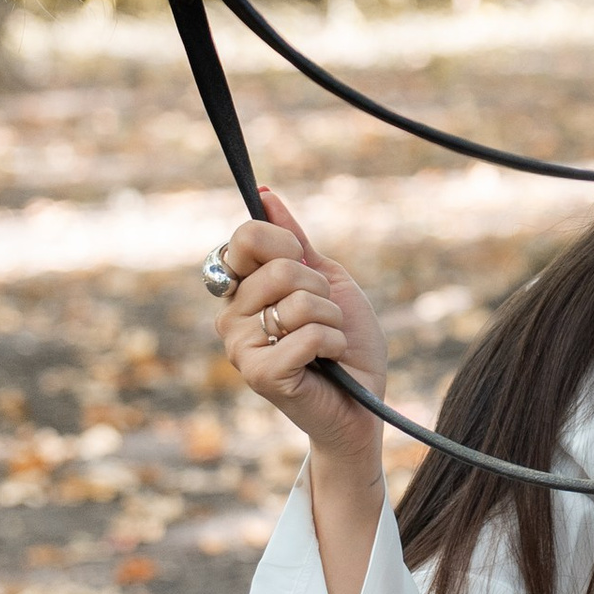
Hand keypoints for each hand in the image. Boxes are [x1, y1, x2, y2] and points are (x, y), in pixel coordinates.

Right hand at [213, 187, 387, 475]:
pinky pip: (307, 335)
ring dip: (331, 319)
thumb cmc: (345, 341)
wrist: (363, 398)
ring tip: (327, 343)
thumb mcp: (327, 279)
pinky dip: (333, 343)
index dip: (285, 243)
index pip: (244, 238)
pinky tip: (329, 362)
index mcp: (241, 290)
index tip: (303, 262)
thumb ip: (294, 241)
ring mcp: (240, 348)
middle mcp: (230, 317)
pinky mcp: (259, 375)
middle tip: (323, 316)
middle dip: (319, 289)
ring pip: (296, 301)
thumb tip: (264, 194)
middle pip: (278, 268)